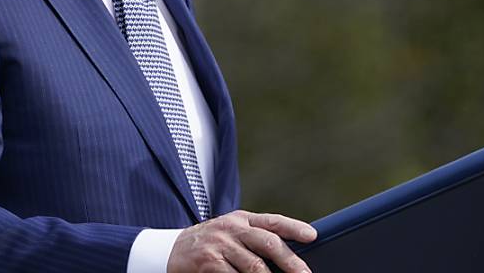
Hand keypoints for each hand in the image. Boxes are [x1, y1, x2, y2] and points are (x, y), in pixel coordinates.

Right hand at [167, 210, 316, 272]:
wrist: (171, 250)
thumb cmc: (210, 243)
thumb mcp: (231, 232)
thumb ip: (254, 237)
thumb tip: (287, 253)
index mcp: (242, 219)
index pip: (273, 221)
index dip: (294, 227)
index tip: (312, 236)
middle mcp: (232, 228)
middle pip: (268, 243)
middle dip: (291, 261)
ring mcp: (220, 245)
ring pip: (254, 266)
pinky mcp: (209, 262)